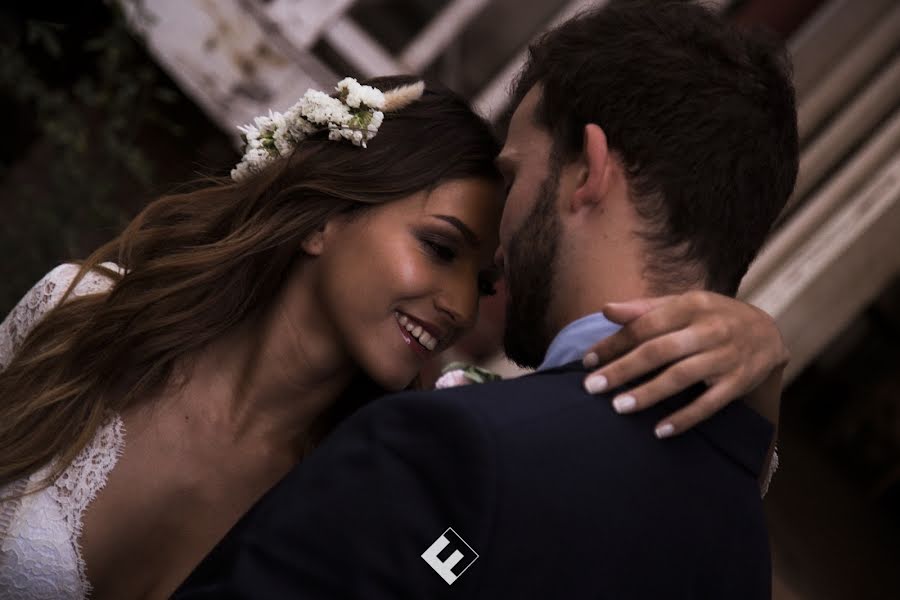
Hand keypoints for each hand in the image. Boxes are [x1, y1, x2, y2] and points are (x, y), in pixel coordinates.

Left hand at [581, 291, 788, 437]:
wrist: (768, 333)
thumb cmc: (712, 317)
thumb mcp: (683, 304)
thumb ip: (644, 308)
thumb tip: (605, 310)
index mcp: (690, 306)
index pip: (645, 325)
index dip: (614, 343)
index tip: (587, 361)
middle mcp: (709, 329)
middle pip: (659, 351)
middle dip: (623, 369)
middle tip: (592, 387)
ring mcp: (725, 357)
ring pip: (682, 377)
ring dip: (649, 393)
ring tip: (619, 407)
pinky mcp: (738, 382)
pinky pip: (710, 403)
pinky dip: (685, 418)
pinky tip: (660, 431)